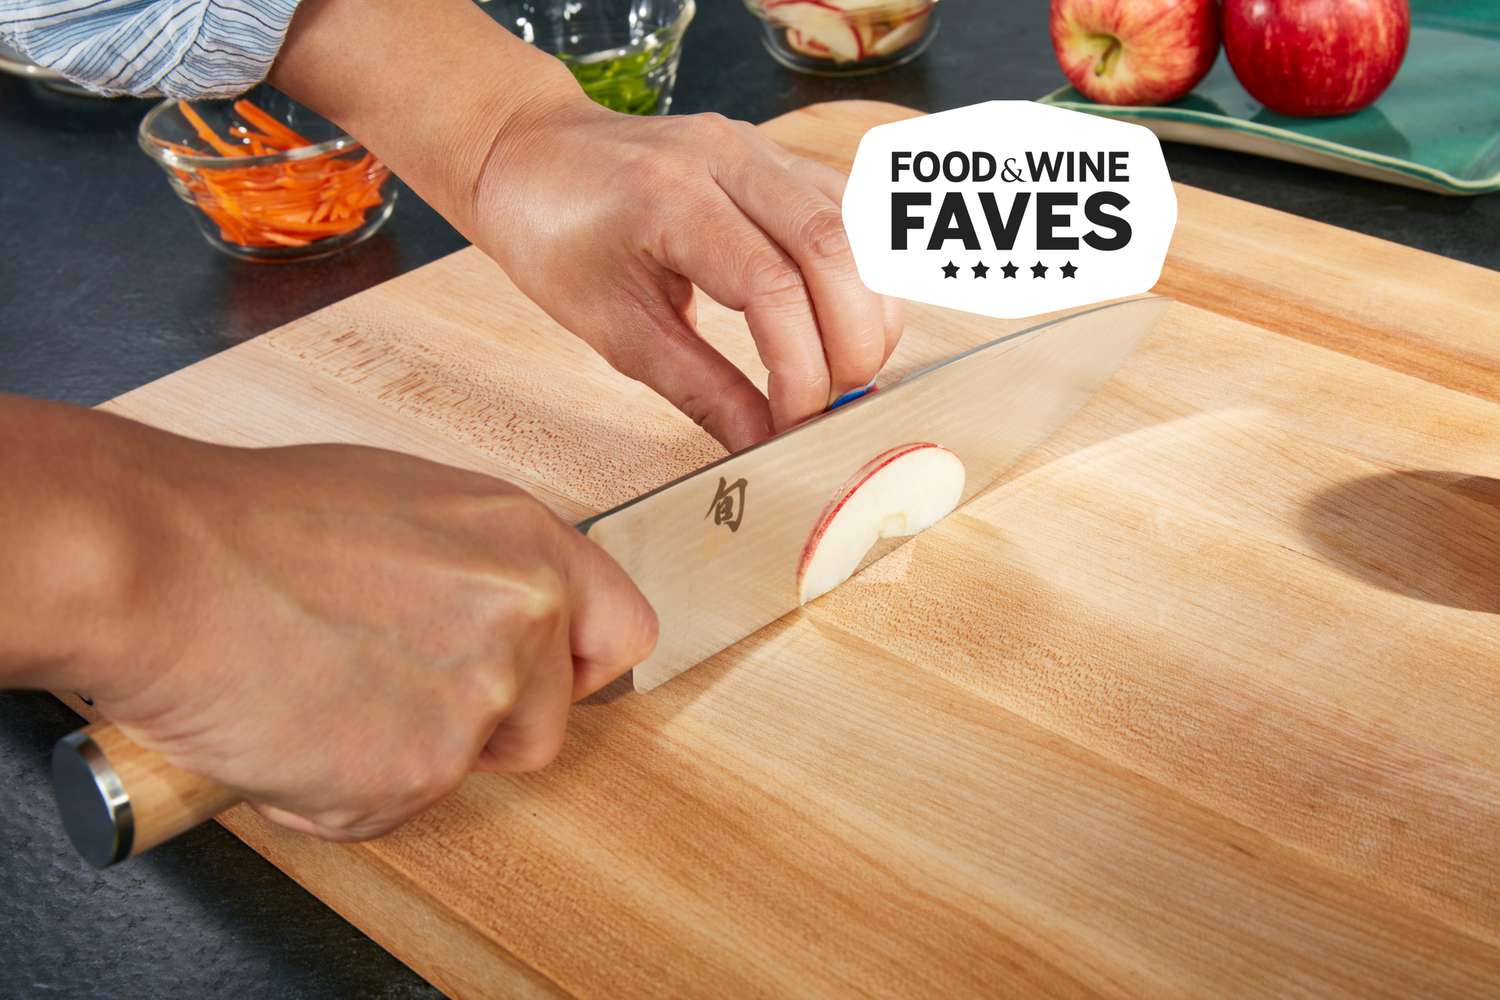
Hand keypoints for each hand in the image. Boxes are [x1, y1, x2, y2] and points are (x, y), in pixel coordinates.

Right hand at [84, 427, 655, 841]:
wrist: (160, 565)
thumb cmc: (252, 523)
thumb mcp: (409, 507)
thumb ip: (481, 567)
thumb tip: (499, 610)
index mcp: (528, 544)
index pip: (624, 630)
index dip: (578, 668)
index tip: (547, 682)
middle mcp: (525, 616)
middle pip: (546, 721)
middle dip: (480, 727)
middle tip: (389, 690)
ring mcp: (478, 698)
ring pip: (462, 769)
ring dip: (402, 755)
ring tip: (323, 692)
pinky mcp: (417, 771)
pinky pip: (390, 808)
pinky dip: (338, 789)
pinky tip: (291, 724)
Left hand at [271, 0, 901, 452]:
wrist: (530, 154)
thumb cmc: (554, 236)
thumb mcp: (612, 327)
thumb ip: (699, 388)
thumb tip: (764, 446)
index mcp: (669, 197)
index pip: (771, 287)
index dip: (800, 370)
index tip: (796, 426)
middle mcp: (727, 157)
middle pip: (833, 249)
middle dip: (851, 343)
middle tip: (834, 404)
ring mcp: (759, 146)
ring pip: (856, 227)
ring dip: (867, 309)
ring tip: (842, 370)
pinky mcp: (777, 155)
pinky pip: (849, 212)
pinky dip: (860, 275)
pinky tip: (842, 322)